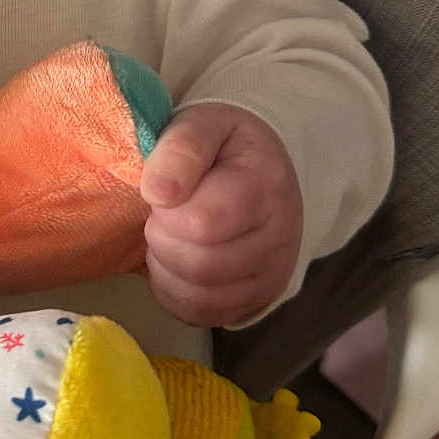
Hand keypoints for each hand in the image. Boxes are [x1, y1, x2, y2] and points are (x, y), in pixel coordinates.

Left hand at [139, 103, 302, 326]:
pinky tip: (175, 262)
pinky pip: (204, 315)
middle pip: (201, 265)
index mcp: (266, 186)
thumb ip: (180, 148)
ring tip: (169, 236)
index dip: (166, 212)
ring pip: (201, 296)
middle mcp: (280, 237)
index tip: (162, 192)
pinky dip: (176, 292)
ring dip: (166, 268)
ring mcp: (273, 274)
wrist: (261, 168)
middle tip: (160, 216)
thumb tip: (158, 191)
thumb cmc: (224, 145)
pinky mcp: (257, 299)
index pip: (202, 222)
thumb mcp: (203, 123)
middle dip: (162, 240)